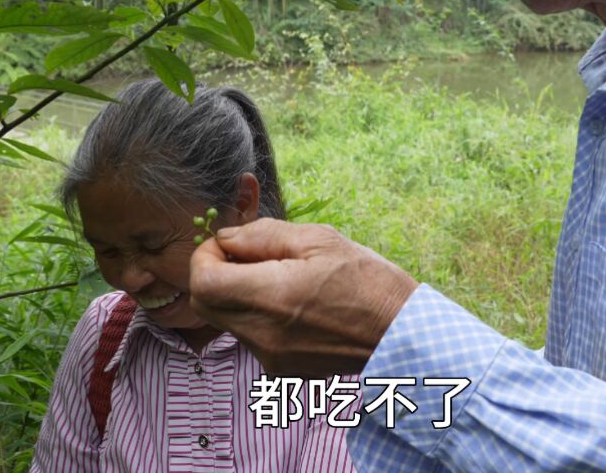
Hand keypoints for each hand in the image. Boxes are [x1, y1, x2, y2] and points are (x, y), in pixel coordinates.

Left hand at [189, 218, 418, 376]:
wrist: (403, 334)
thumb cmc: (368, 282)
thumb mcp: (320, 240)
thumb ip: (263, 236)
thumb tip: (226, 238)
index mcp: (271, 297)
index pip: (202, 282)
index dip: (205, 256)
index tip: (227, 244)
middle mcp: (263, 334)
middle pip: (206, 305)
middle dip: (214, 275)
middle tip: (245, 256)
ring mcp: (271, 357)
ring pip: (227, 320)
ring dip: (238, 294)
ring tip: (280, 278)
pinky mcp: (282, 369)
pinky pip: (251, 337)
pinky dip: (258, 315)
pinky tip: (294, 303)